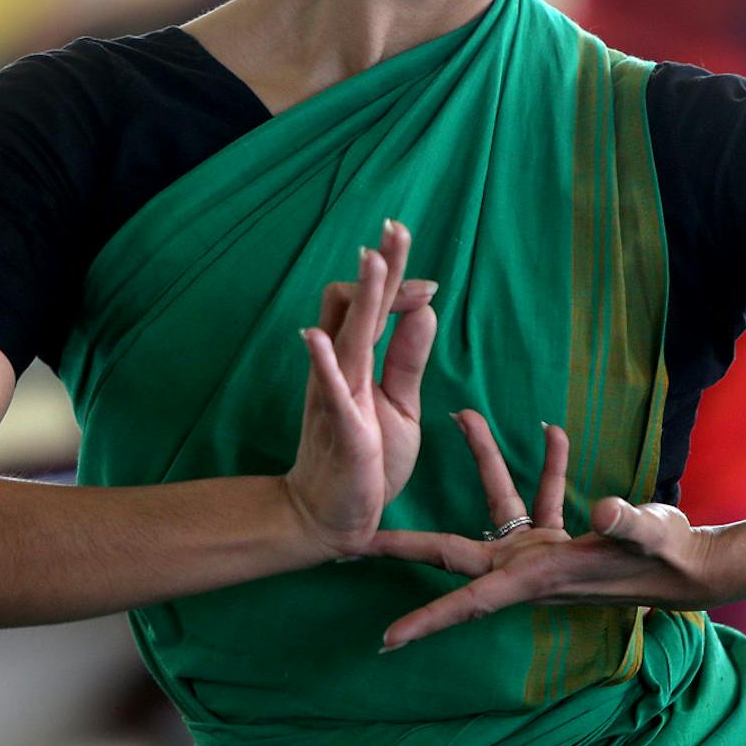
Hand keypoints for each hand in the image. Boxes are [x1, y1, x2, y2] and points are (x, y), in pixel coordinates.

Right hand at [282, 219, 439, 560]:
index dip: (397, 285)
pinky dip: (322, 363)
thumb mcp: (399, 404)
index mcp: (357, 363)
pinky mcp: (342, 431)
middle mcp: (342, 371)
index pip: (371, 306)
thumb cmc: (366, 460)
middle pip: (354, 305)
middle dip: (380, 268)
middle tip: (396, 228)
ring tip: (371, 260)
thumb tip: (424, 308)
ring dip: (360, 298)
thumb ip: (407, 359)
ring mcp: (337, 397)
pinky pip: (328, 392)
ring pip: (347, 337)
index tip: (429, 283)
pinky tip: (316, 338)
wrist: (332, 517)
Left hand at [370, 412, 717, 649]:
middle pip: (452, 554)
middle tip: (352, 543)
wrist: (698, 567)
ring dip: (484, 458)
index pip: (467, 601)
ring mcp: (541, 551)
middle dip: (404, 545)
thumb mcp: (649, 539)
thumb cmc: (671, 561)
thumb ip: (624, 523)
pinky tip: (550, 430)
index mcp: (534, 577)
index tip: (385, 639)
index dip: (425, 620)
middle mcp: (526, 567)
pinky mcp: (563, 536)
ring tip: (464, 412)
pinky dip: (545, 466)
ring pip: (497, 503)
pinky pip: (541, 495)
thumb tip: (603, 510)